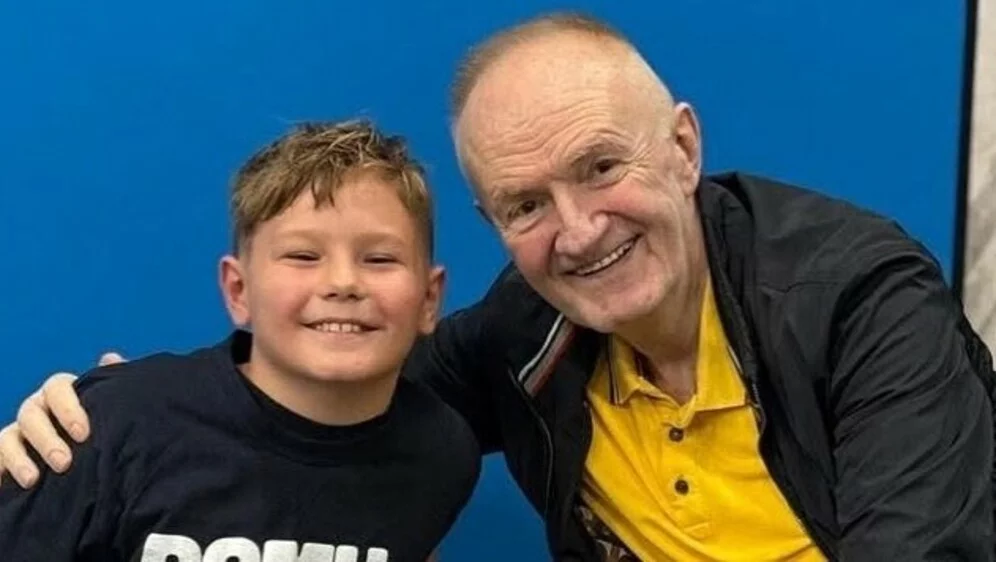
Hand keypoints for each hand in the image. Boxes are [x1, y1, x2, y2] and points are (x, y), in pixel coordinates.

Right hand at [0, 352, 123, 488]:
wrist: (91, 465)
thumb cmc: (104, 434)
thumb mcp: (111, 411)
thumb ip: (112, 386)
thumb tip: (110, 357)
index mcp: (63, 395)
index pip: (57, 387)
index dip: (68, 407)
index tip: (84, 434)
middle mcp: (37, 410)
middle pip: (30, 413)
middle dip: (46, 439)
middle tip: (64, 463)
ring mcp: (18, 434)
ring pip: (8, 438)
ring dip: (18, 458)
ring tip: (33, 480)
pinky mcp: (4, 458)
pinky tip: (2, 483)